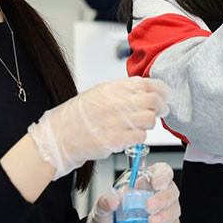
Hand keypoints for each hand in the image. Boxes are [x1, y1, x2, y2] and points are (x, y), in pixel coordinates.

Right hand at [27, 77, 170, 179]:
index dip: (161, 88)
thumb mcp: (98, 94)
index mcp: (111, 88)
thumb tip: (145, 89)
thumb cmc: (76, 117)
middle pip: (153, 100)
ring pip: (149, 119)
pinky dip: (139, 137)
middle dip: (161, 106)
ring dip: (149, 123)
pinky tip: (130, 136)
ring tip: (139, 125)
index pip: (146, 83)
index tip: (165, 93)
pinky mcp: (116, 139)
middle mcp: (116, 102)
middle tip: (161, 111)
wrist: (57, 137)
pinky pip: (140, 136)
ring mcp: (116, 121)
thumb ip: (121, 91)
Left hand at [85, 163, 180, 222]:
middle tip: (150, 206)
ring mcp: (163, 211)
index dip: (163, 174)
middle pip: (171, 190)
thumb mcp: (101, 208)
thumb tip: (112, 199)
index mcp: (145, 183)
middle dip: (163, 198)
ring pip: (175, 209)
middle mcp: (157, 195)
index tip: (156, 183)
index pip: (162, 171)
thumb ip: (105, 202)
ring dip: (166, 215)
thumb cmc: (109, 217)